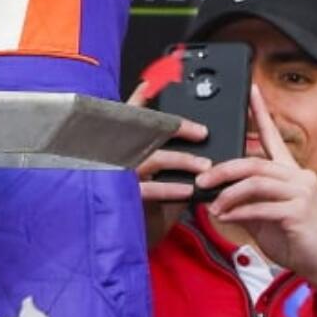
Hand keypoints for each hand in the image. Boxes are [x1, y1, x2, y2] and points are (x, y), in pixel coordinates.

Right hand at [128, 78, 210, 247]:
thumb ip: (158, 156)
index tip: (155, 84)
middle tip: (202, 131)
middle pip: (148, 131)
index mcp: (116, 141)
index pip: (129, 111)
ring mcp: (119, 173)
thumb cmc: (130, 196)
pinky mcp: (124, 196)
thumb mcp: (142, 172)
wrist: (109, 231)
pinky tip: (190, 191)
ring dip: (182, 160)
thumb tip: (190, 144)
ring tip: (206, 166)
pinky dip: (171, 188)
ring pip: (154, 158)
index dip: (141, 96)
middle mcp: (115, 152)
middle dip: (176, 128)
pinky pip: (151, 189)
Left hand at [206, 84, 316, 309]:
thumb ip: (244, 199)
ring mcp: (301, 192)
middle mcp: (298, 175)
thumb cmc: (292, 238)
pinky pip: (260, 206)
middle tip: (202, 179)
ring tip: (213, 206)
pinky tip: (226, 218)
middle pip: (252, 162)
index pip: (273, 136)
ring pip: (253, 182)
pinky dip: (238, 212)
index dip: (261, 111)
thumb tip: (214, 192)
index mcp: (290, 172)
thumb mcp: (262, 215)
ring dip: (228, 195)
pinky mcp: (299, 210)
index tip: (251, 89)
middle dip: (222, 170)